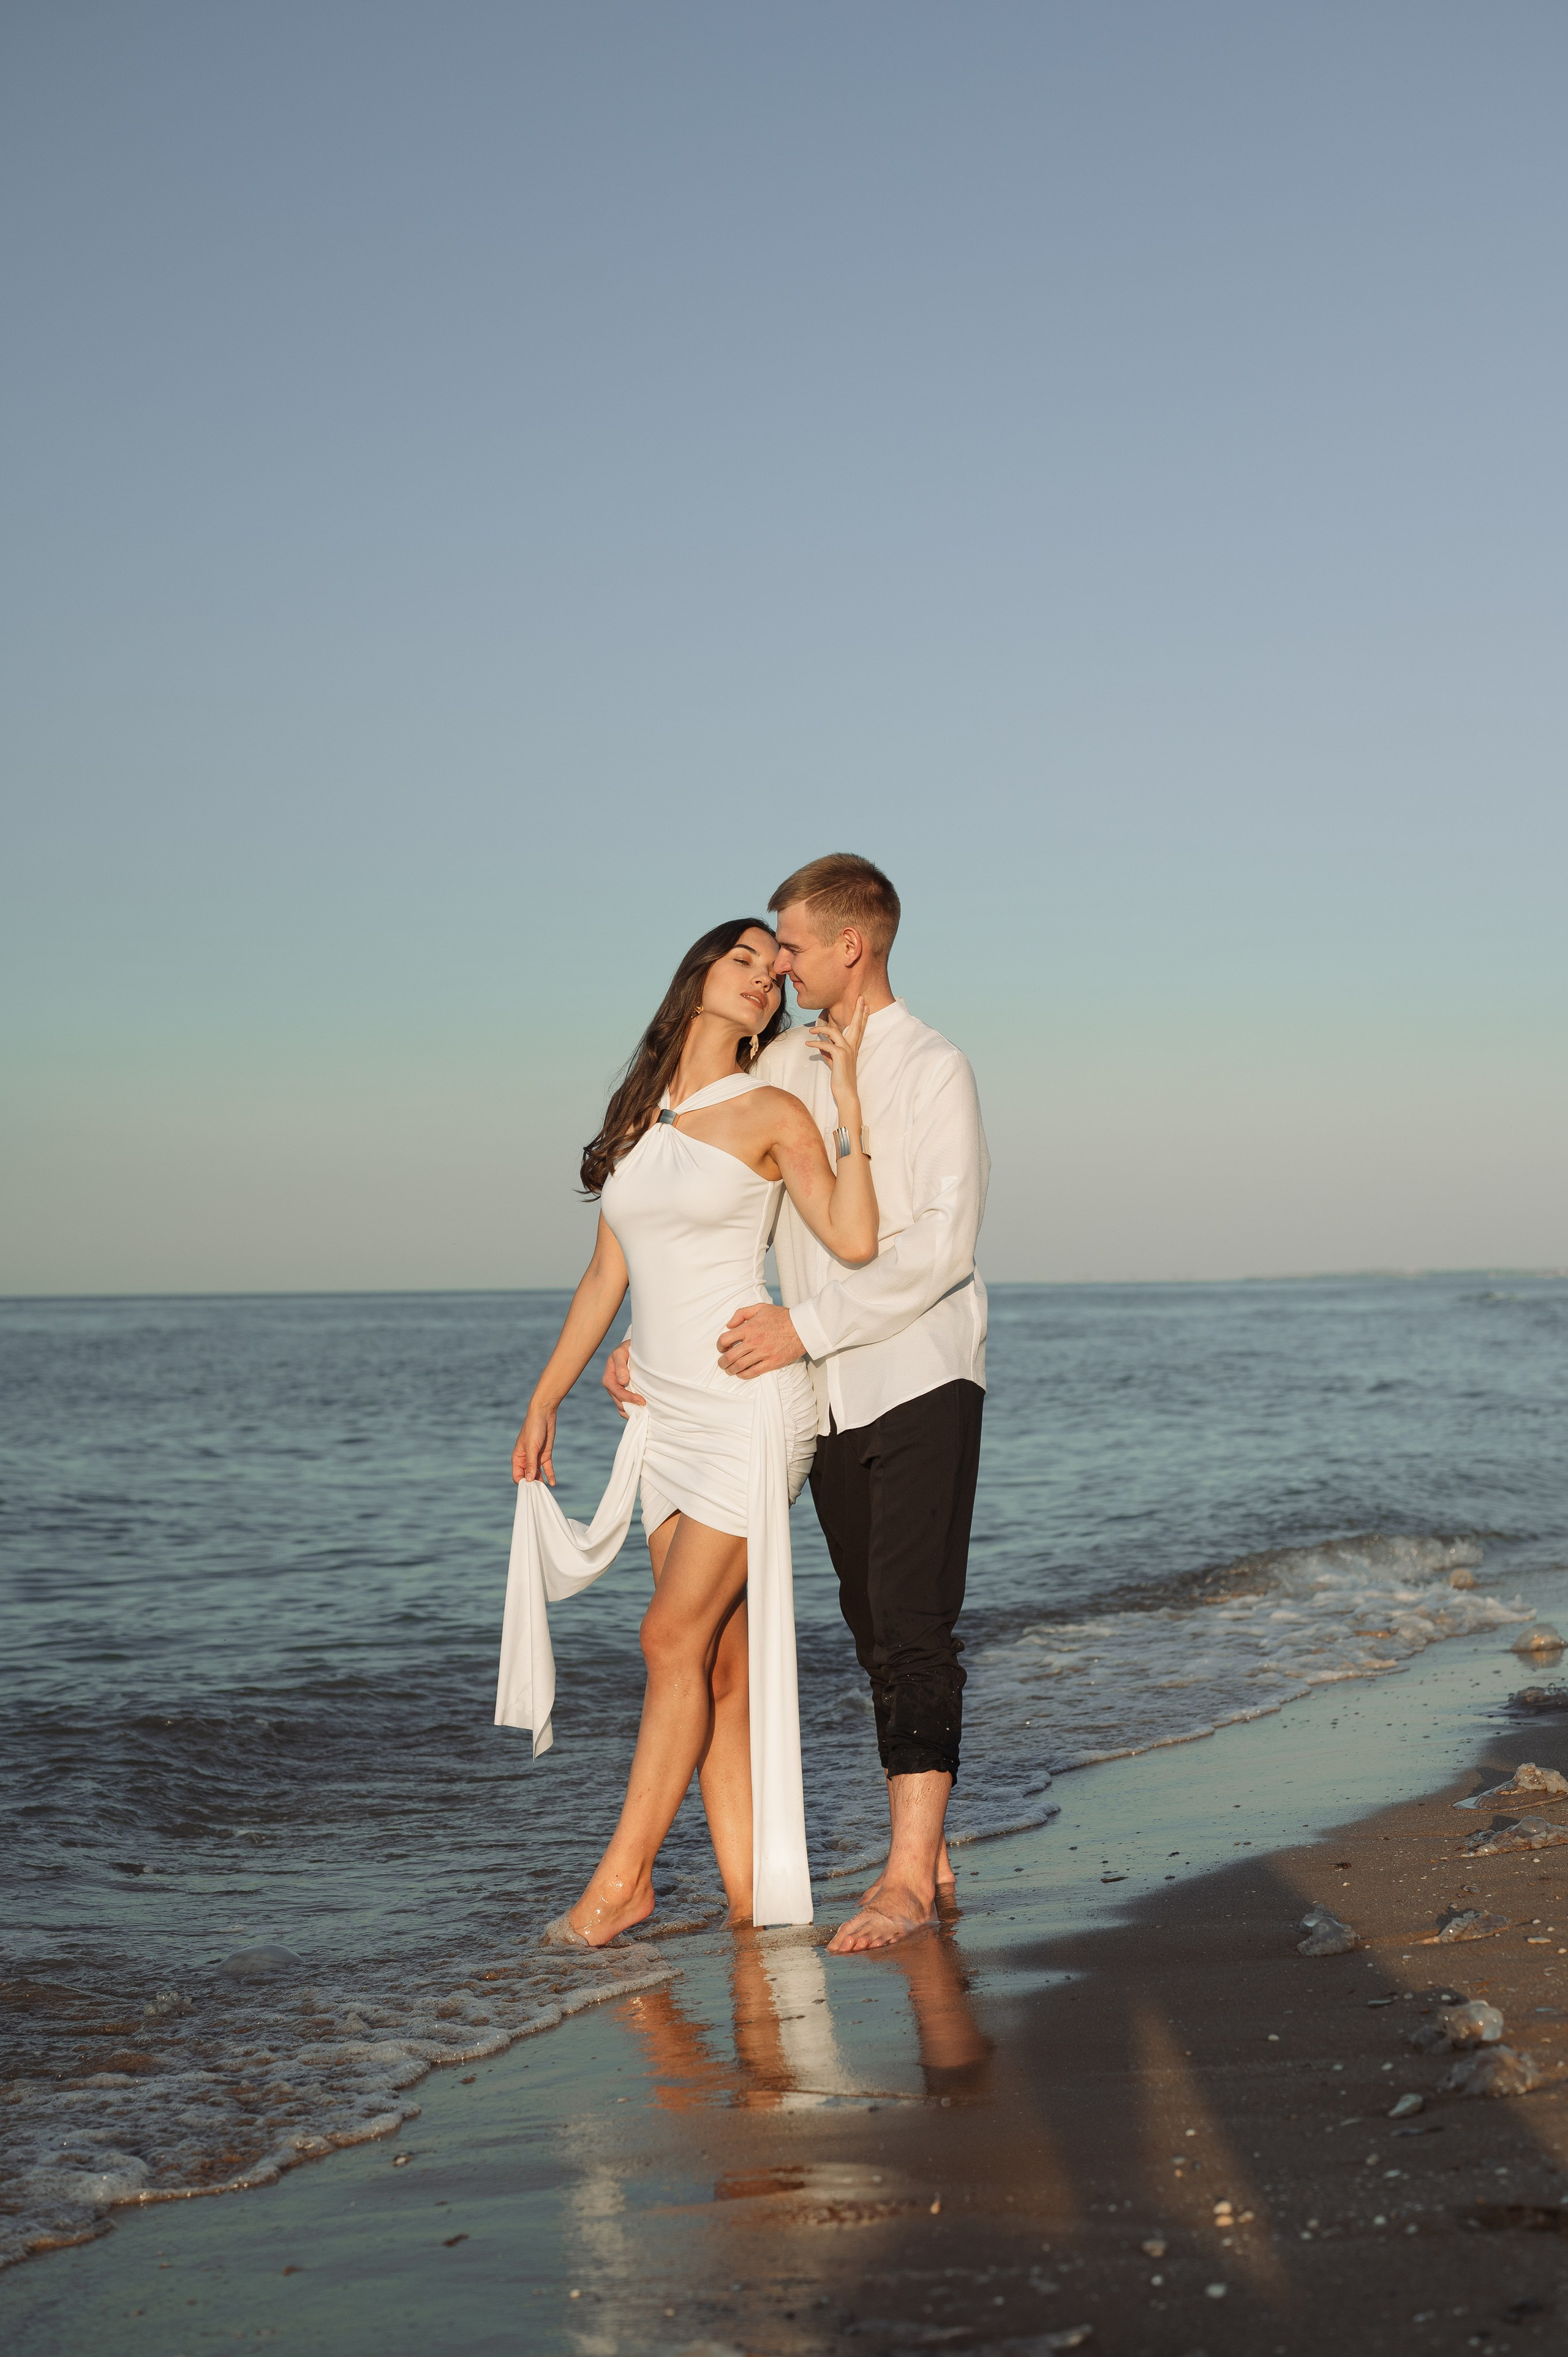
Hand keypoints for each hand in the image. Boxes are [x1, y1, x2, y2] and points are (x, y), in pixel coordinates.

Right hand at [512, 1402, 556, 1484]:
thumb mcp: (532, 1447)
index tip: (531, 1488)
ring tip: (546, 1490)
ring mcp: (536, 1458)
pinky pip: (547, 1468)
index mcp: (517, 1458)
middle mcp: (526, 1460)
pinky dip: (550, 1475)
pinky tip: (553, 1483)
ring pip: (538, 1474)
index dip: (523, 1483)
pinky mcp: (545, 1455)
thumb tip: (529, 1480)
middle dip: (533, 1484)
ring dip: (541, 1481)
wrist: (544, 1415)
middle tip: (540, 1492)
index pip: (517, 1476)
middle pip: (528, 1477)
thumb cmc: (533, 1428)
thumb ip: (531, 1464)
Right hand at [601, 1342, 645, 1417]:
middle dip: (632, 1407)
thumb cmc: (626, 1349)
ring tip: (644, 1413)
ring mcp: (616, 1392)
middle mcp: (611, 1387)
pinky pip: (625, 1407)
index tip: (642, 1401)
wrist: (630, 1349)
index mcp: (608, 1378)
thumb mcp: (621, 1352)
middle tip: (646, 1409)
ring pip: (622, 1407)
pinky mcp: (623, 1394)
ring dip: (632, 1411)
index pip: (617, 1392)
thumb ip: (620, 1365)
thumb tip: (622, 1381)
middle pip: (619, 1402)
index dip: (629, 1398)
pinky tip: (641, 1413)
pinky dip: (632, 1411)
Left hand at [717, 1301, 805, 1379]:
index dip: (720, 1345)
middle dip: (722, 1362)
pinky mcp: (772, 1362)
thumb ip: (741, 1313)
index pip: (725, 1339)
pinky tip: (741, 1373)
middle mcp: (754, 1341)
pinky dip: (744, 1375)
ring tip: (729, 1370)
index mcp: (749, 1328)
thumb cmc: (782, 1317)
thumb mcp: (760, 1308)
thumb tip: (729, 1325)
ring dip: (731, 1370)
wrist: (802, 1327)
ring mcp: (763, 1353)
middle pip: (730, 1356)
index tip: (722, 1348)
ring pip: (740, 1366)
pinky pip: (754, 1372)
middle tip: (722, 1363)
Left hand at [805, 997, 868, 1119]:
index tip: (865, 1006)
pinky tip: (808, 1043)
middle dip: (858, 1011)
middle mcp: (852, 1047)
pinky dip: (815, 1043)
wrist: (845, 1092)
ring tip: (810, 1030)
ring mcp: (847, 1051)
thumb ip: (829, 1053)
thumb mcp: (834, 1062)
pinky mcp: (839, 1056)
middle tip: (860, 998)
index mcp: (853, 1048)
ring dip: (821, 1029)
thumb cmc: (840, 1078)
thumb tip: (822, 1046)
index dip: (862, 1017)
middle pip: (856, 1025)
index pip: (859, 1029)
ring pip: (834, 1032)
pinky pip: (825, 1044)